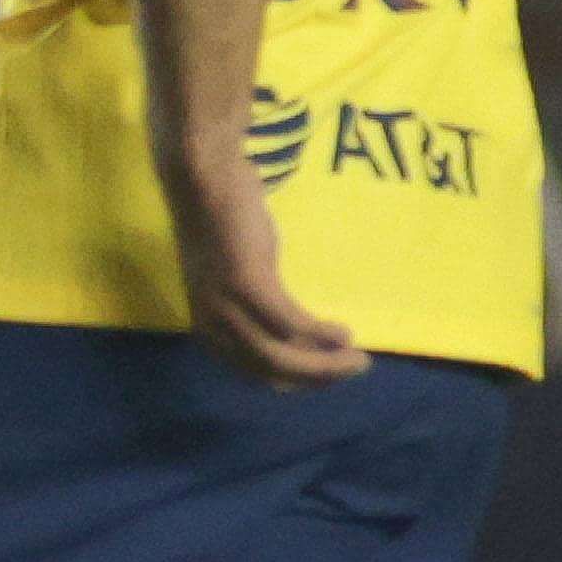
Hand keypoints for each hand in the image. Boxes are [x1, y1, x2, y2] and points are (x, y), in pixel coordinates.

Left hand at [166, 179, 366, 387]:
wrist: (205, 180)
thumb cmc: (228, 227)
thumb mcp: (238, 281)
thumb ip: (257, 311)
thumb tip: (298, 337)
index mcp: (209, 331)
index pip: (258, 374)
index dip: (299, 381)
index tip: (331, 375)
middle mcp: (213, 327)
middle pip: (272, 371)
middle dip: (319, 377)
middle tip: (356, 368)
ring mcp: (227, 306)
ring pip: (281, 355)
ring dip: (325, 363)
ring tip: (357, 358)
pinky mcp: (246, 284)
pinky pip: (290, 322)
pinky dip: (319, 333)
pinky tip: (342, 332)